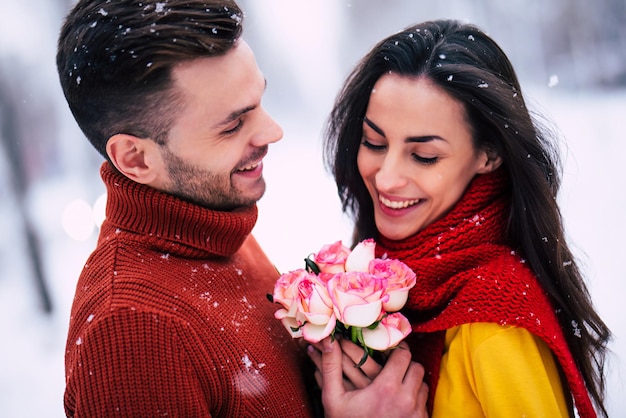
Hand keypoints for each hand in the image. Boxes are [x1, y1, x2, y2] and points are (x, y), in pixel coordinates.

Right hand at [307, 337, 428, 417]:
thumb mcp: (334, 398)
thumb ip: (331, 367)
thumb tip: (329, 341)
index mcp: (386, 388)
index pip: (404, 355)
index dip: (396, 350)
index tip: (387, 351)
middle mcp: (406, 399)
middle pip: (416, 367)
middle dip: (405, 364)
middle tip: (391, 366)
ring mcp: (416, 413)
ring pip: (422, 384)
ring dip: (411, 381)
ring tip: (395, 384)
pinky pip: (425, 403)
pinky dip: (415, 398)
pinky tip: (399, 402)